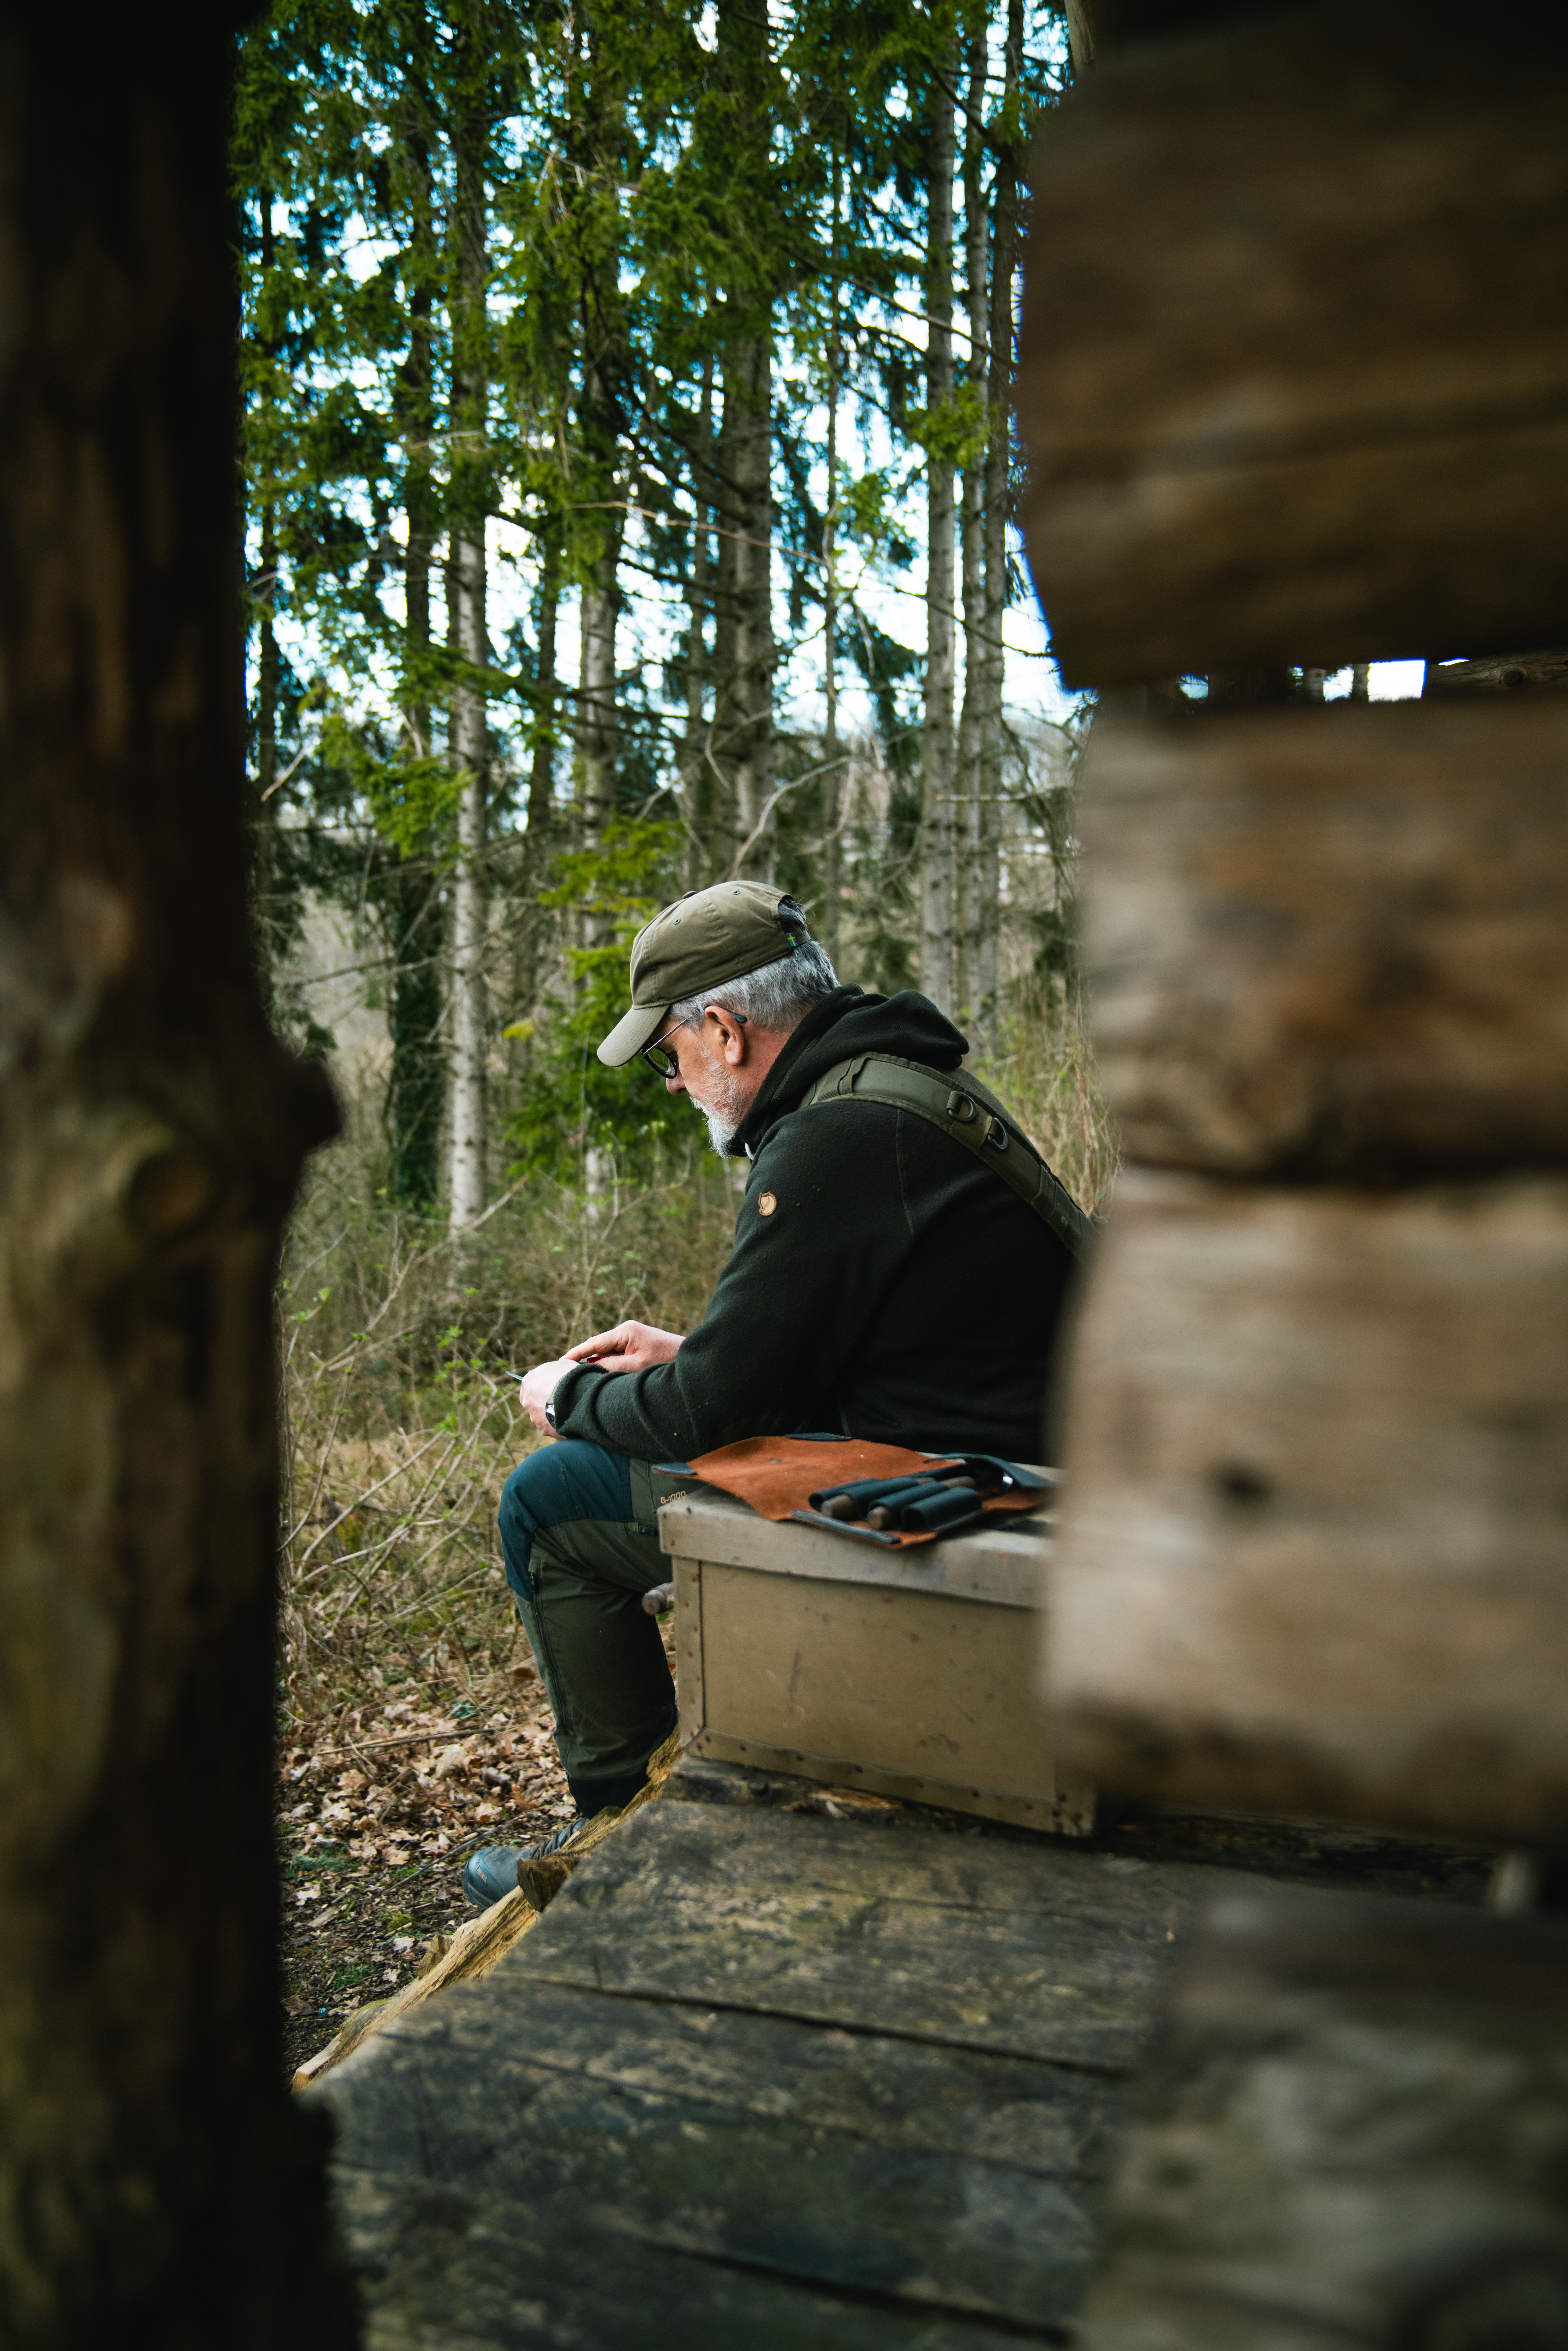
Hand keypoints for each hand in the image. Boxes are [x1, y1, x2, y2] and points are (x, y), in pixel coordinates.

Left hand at [518, 1356, 575, 1438]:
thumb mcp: (562, 1365)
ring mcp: (534, 1416)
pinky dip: (559, 1424)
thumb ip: (555, 1370)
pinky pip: (552, 1426)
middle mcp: (527, 1400)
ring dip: (553, 1413)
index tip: (554, 1387)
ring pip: (543, 1416)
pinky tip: (570, 1419)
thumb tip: (559, 1372)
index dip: (543, 1386)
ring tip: (569, 1410)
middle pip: (534, 1402)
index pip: (531, 1385)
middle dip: (545, 1401)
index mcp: (528, 1382)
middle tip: (561, 1400)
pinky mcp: (544, 1429)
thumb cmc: (569, 1377)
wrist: (575, 1396)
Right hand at [564, 1320, 682, 1375]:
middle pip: (598, 1347)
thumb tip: (589, 1368)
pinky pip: (616, 1355)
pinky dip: (607, 1365)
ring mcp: (632, 1338)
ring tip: (579, 1377)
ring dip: (596, 1364)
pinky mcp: (637, 1346)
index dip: (576, 1353)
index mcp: (625, 1331)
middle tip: (565, 1373)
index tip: (561, 1363)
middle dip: (583, 1360)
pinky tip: (600, 1376)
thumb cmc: (666, 1361)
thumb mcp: (635, 1367)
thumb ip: (611, 1366)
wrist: (690, 1358)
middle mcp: (626, 1331)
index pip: (594, 1342)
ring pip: (607, 1352)